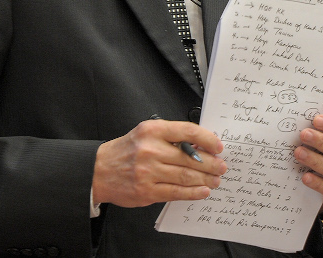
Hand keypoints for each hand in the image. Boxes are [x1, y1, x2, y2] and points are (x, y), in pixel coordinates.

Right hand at [92, 119, 226, 207]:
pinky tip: (203, 191)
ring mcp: (148, 172)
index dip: (207, 139)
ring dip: (206, 179)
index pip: (187, 131)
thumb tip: (201, 146)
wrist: (99, 170)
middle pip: (191, 157)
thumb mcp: (145, 133)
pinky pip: (177, 193)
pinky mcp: (147, 191)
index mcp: (152, 130)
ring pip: (186, 176)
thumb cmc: (127, 150)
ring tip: (216, 179)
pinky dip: (194, 193)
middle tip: (222, 166)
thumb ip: (170, 137)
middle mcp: (150, 150)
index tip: (218, 146)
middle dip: (211, 163)